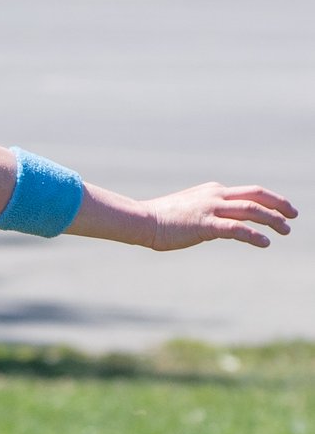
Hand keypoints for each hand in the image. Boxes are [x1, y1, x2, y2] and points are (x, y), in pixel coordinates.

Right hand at [132, 183, 294, 249]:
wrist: (141, 220)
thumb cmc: (159, 218)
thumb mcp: (187, 209)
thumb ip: (206, 213)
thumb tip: (218, 225)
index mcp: (212, 190)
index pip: (248, 192)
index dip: (268, 200)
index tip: (279, 209)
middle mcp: (215, 195)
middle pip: (257, 195)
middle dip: (279, 204)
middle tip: (293, 215)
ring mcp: (211, 208)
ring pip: (252, 210)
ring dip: (273, 220)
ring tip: (285, 231)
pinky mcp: (206, 224)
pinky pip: (238, 228)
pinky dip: (254, 235)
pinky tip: (265, 242)